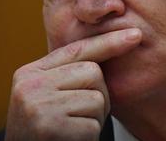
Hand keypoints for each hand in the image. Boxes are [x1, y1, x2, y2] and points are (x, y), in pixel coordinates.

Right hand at [4, 28, 141, 140]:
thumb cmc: (42, 133)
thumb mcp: (45, 96)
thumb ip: (65, 74)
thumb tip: (111, 46)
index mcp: (30, 73)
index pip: (76, 50)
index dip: (108, 42)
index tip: (135, 35)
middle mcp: (31, 86)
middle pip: (92, 72)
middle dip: (98, 95)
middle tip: (81, 116)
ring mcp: (39, 106)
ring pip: (96, 99)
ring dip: (94, 119)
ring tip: (73, 129)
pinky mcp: (51, 128)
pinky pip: (93, 125)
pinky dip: (89, 136)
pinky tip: (71, 140)